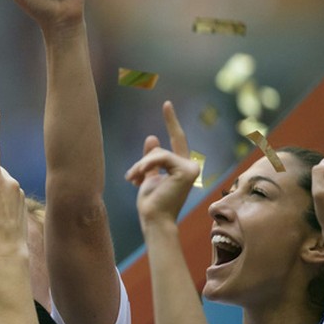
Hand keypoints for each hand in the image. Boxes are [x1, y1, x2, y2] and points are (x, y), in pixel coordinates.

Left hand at [125, 101, 199, 224]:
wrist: (154, 219)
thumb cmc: (151, 203)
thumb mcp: (147, 175)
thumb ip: (150, 158)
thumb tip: (152, 137)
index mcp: (181, 167)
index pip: (177, 140)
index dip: (171, 122)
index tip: (166, 104)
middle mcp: (190, 166)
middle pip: (161, 149)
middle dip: (151, 149)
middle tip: (143, 154)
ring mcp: (191, 168)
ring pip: (158, 154)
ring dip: (141, 166)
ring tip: (132, 179)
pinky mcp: (187, 171)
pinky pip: (160, 158)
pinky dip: (146, 165)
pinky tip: (137, 178)